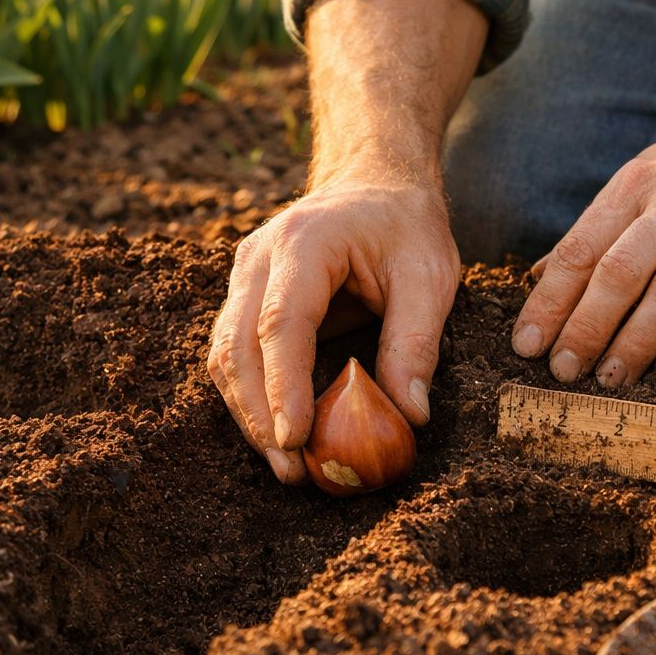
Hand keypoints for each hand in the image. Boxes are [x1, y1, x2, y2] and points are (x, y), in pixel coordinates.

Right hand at [208, 178, 458, 480]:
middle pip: (238, 345)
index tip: (293, 439)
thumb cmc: (406, 226)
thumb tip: (410, 415)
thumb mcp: (430, 275)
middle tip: (291, 471)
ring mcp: (244, 276)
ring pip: (225, 354)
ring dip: (249, 413)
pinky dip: (252, 396)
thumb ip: (416, 341)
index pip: (281, 323)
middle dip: (258, 414)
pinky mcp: (244, 296)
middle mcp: (259, 258)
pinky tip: (277, 433)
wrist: (375, 183)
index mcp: (305, 243)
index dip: (282, 386)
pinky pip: (235, 352)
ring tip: (286, 465)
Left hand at [511, 101, 655, 386]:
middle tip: (562, 370)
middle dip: (585, 327)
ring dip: (638, 339)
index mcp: (640, 183)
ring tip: (612, 377)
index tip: (525, 343)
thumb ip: (600, 225)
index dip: (550, 300)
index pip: (582, 248)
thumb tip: (544, 274)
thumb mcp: (650, 174)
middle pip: (621, 271)